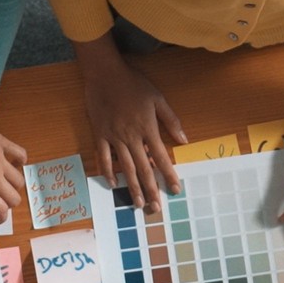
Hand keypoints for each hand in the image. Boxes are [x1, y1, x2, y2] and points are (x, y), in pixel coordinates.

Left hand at [0, 111, 26, 225]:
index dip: (1, 217)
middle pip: (13, 199)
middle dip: (9, 204)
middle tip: (2, 202)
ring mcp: (2, 163)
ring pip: (19, 181)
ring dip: (16, 186)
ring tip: (9, 184)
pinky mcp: (6, 147)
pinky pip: (20, 155)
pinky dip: (21, 160)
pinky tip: (18, 161)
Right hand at [78, 45, 184, 214]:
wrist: (105, 73)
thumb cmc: (133, 83)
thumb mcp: (158, 98)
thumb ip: (171, 121)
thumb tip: (183, 140)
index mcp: (148, 128)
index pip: (161, 158)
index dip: (169, 175)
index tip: (175, 190)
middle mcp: (131, 137)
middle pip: (144, 169)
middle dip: (151, 190)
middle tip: (155, 209)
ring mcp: (114, 137)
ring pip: (125, 168)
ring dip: (132, 188)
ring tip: (137, 204)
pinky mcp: (100, 135)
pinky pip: (104, 158)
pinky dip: (108, 172)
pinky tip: (114, 184)